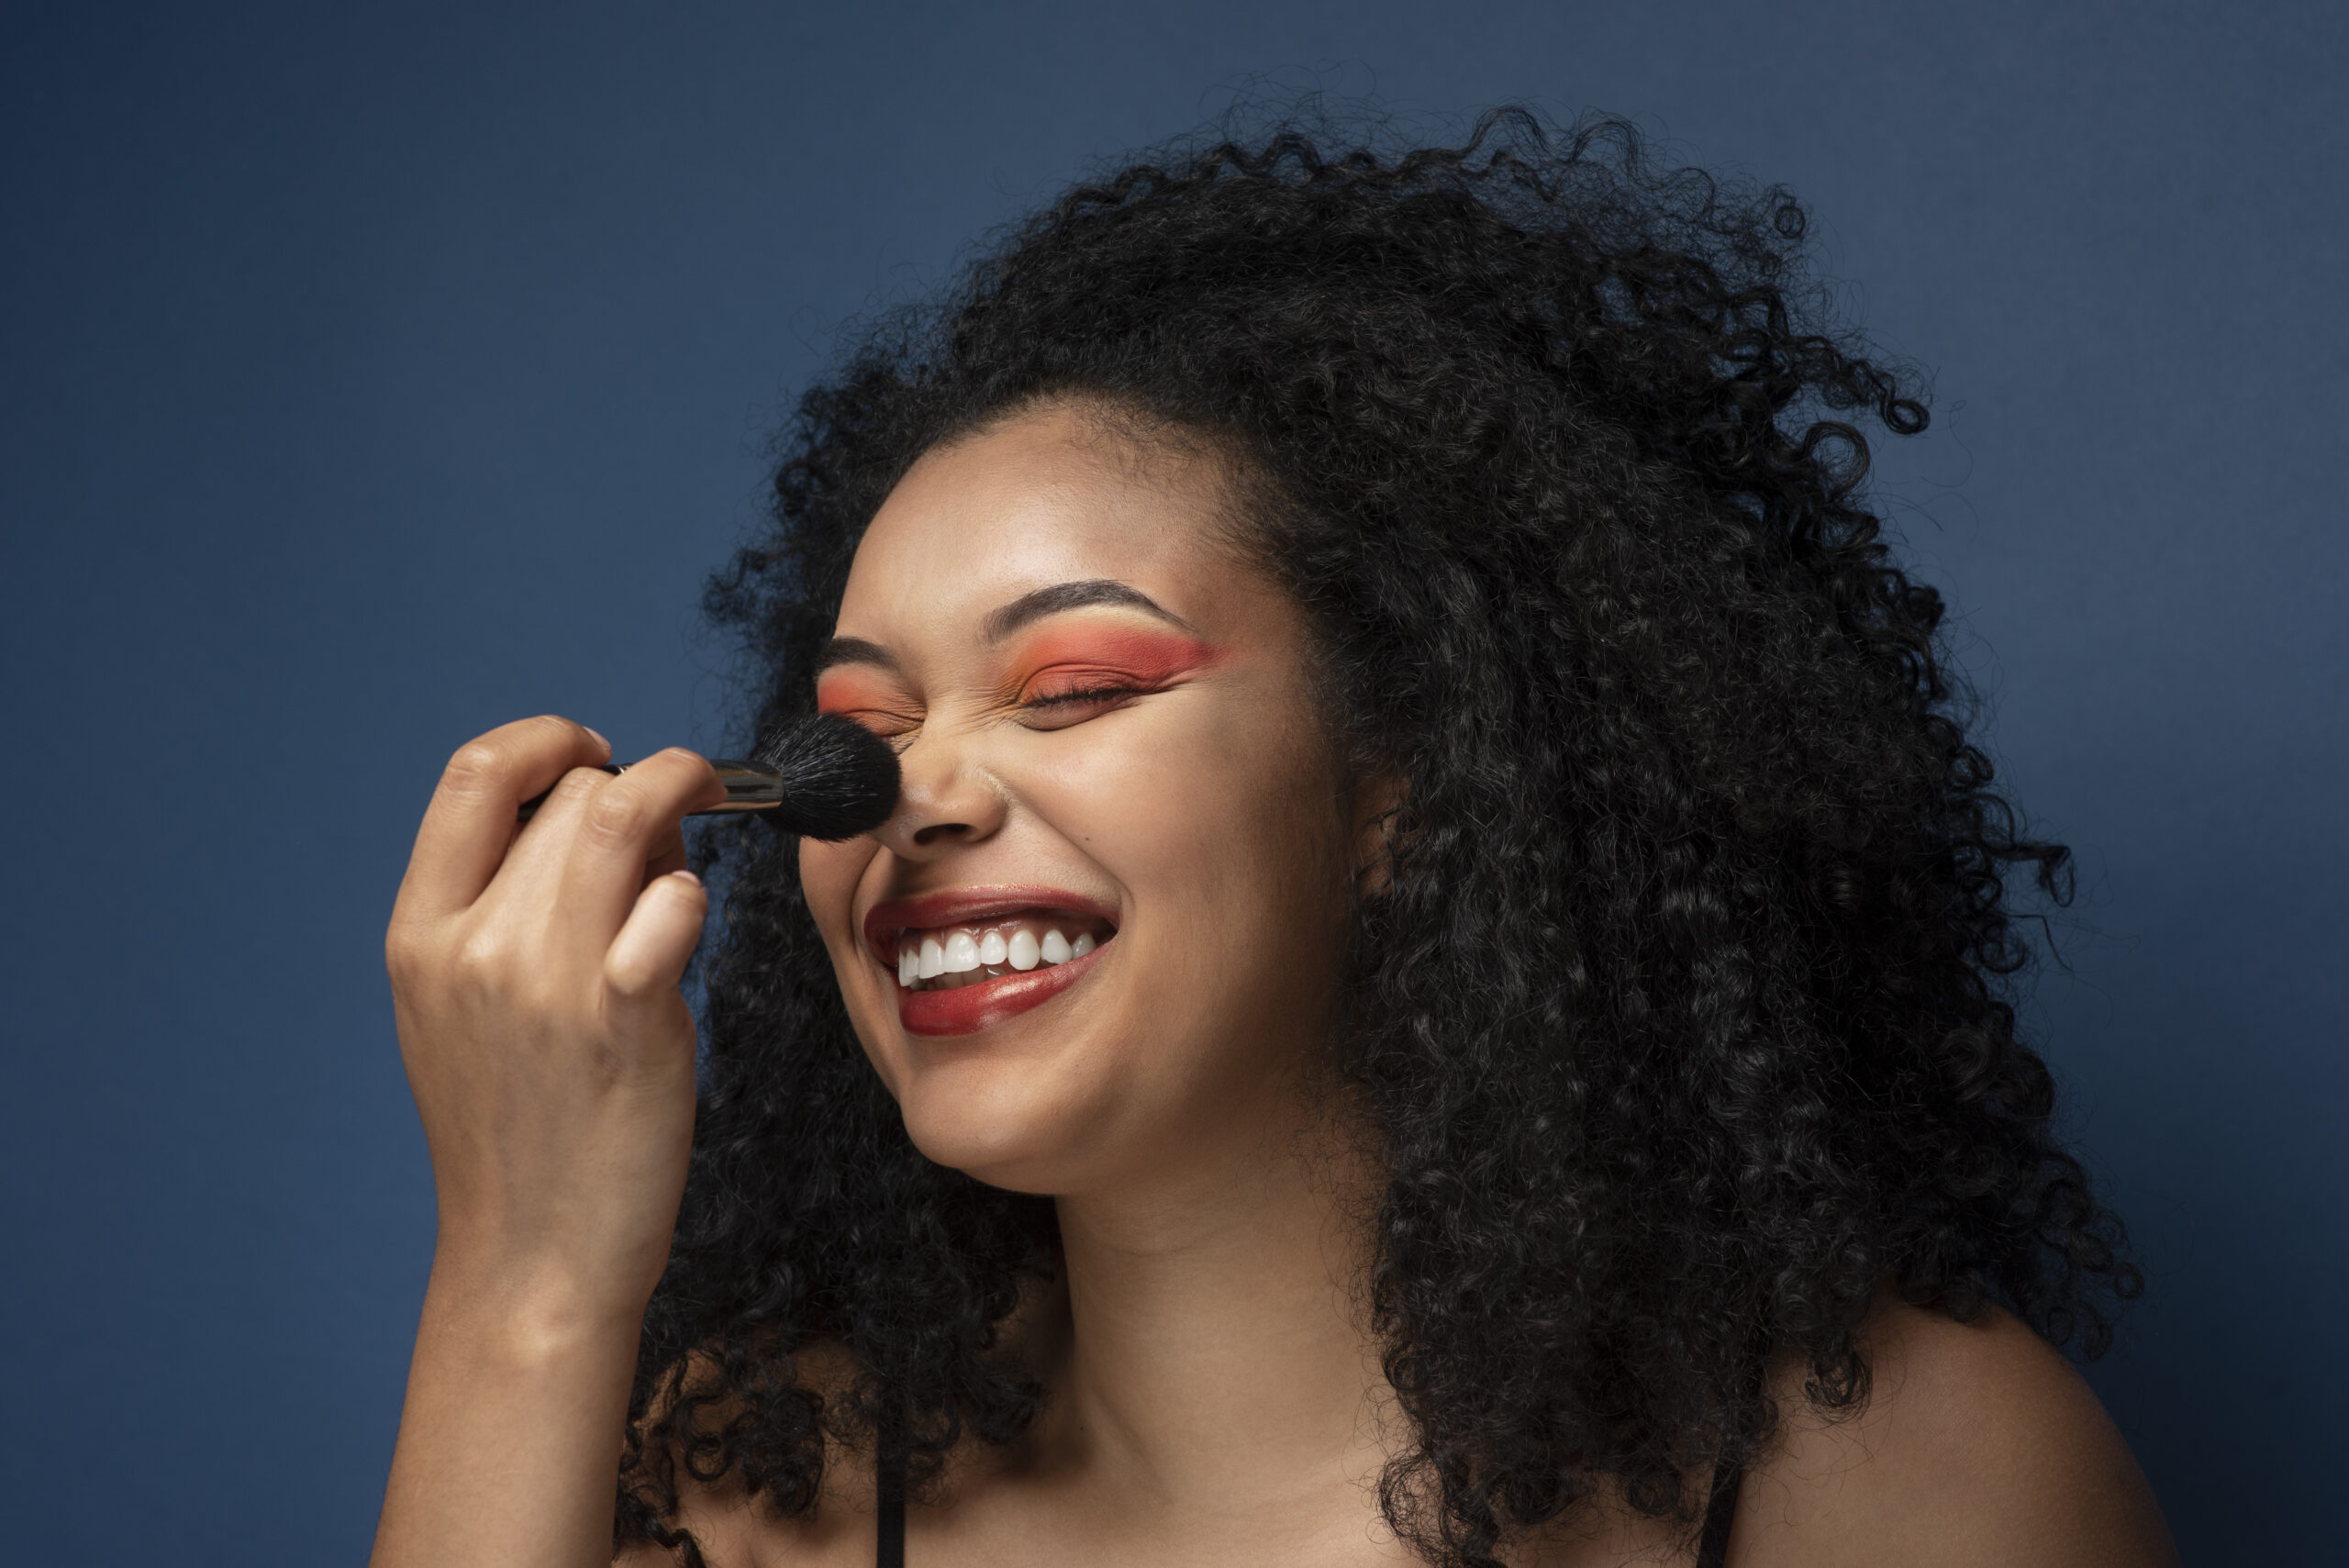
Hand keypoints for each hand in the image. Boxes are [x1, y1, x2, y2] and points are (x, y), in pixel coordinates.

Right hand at [385, 715, 724, 1320]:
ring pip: (622, 818)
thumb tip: (603, 814)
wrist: (533, 1261)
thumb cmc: (518, 1133)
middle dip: (633, 793)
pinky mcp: (623, 1022)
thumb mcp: (464, 1010)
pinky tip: (686, 933)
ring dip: (681, 804)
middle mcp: (474, 947)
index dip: (546, 738)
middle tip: (663, 848)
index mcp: (421, 935)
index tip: (596, 749)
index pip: (474, 773)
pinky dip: (693, 896)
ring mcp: (545, 983)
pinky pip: (675, 902)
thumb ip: (506, 912)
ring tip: (696, 849)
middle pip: (571, 794)